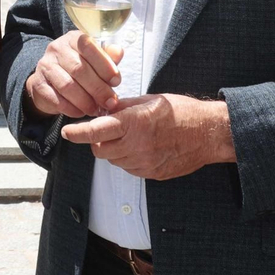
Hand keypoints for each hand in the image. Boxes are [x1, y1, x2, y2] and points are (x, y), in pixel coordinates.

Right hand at [25, 32, 122, 118]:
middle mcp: (57, 48)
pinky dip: (71, 108)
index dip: (104, 65)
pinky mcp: (38, 84)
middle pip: (79, 69)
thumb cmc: (79, 70)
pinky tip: (81, 112)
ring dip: (85, 101)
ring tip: (96, 110)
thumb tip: (119, 52)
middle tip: (110, 102)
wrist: (50, 82)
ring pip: (67, 85)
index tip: (116, 81)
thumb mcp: (94, 60)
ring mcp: (45, 66)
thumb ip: (107, 57)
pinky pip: (56, 99)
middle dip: (98, 88)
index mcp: (73, 38)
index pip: (88, 47)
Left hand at [60, 93, 235, 179]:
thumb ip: (123, 108)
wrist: (208, 133)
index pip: (96, 131)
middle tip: (109, 131)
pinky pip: (129, 169)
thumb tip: (103, 109)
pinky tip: (143, 148)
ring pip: (113, 161)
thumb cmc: (181, 112)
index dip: (77, 133)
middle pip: (100, 150)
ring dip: (114, 150)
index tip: (66, 132)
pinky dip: (128, 159)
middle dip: (98, 140)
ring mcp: (144, 162)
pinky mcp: (152, 174)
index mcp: (134, 123)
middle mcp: (137, 145)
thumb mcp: (149, 100)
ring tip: (132, 137)